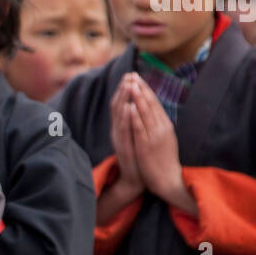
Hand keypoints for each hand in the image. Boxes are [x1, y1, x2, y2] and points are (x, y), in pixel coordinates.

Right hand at [108, 75, 144, 199]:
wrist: (134, 179)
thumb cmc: (137, 157)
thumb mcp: (135, 136)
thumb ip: (133, 122)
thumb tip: (138, 106)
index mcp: (121, 127)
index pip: (121, 104)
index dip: (124, 89)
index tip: (130, 75)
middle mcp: (117, 130)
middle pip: (118, 106)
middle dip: (124, 89)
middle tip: (129, 75)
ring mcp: (119, 139)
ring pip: (120, 115)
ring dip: (124, 99)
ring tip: (128, 85)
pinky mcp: (124, 147)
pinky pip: (124, 130)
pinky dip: (125, 117)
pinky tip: (129, 107)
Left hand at [128, 78, 192, 211]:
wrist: (168, 179)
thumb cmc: (164, 159)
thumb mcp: (164, 138)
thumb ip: (158, 124)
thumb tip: (152, 111)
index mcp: (165, 125)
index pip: (155, 103)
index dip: (145, 89)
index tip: (137, 77)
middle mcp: (161, 127)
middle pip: (151, 104)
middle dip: (141, 88)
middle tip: (133, 75)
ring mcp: (155, 136)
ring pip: (146, 113)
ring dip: (138, 98)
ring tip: (131, 84)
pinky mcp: (147, 145)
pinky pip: (140, 128)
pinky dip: (135, 117)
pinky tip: (130, 107)